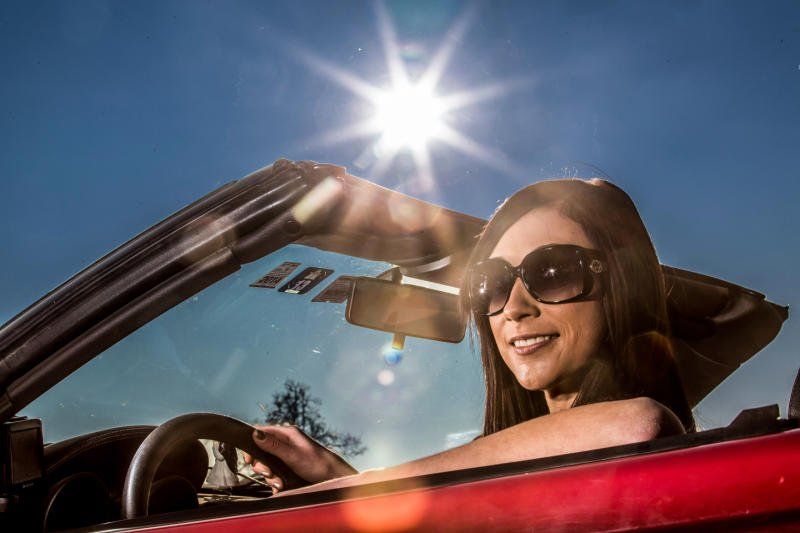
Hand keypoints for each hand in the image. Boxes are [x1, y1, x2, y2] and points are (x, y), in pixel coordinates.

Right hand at [243, 424, 357, 492]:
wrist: (333, 479)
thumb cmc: (318, 464)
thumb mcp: (293, 454)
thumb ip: (274, 445)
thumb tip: (255, 434)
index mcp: (287, 434)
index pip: (261, 432)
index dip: (252, 444)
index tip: (249, 459)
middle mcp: (285, 443)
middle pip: (261, 452)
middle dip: (262, 466)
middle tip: (269, 473)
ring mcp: (287, 456)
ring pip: (268, 465)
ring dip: (270, 477)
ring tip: (280, 484)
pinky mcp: (289, 469)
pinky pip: (275, 474)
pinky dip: (275, 482)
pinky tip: (281, 487)